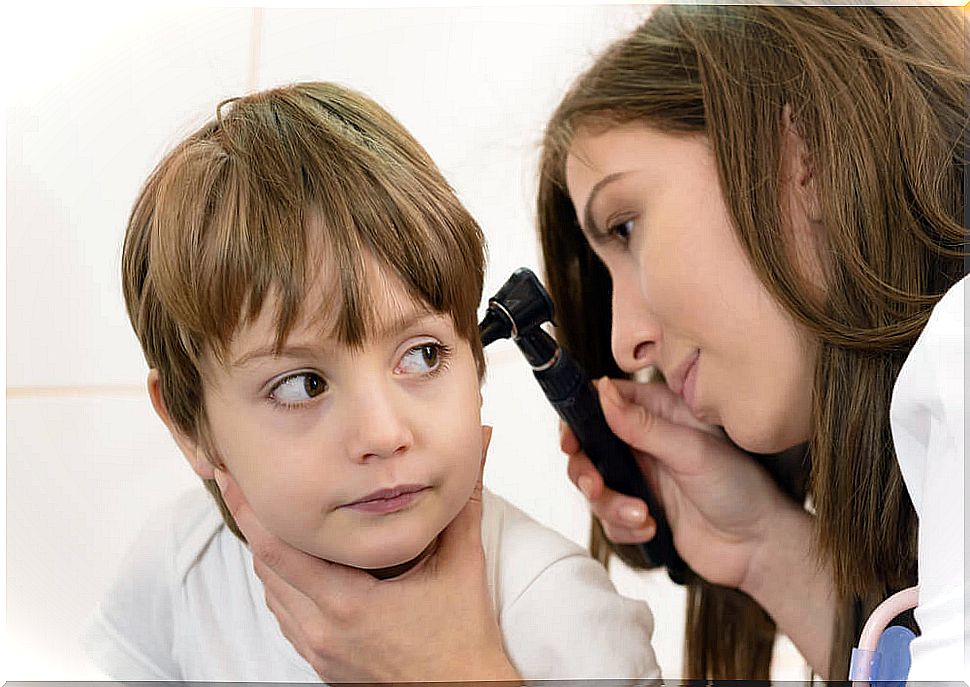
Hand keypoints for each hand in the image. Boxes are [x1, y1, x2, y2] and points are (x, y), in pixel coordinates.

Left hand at [215, 425, 520, 683]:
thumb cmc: (463, 640)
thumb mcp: (463, 564)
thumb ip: (465, 501)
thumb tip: (480, 447)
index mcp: (349, 603)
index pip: (278, 550)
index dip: (249, 510)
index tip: (232, 477)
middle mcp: (324, 630)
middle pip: (265, 568)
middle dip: (252, 522)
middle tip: (240, 483)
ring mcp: (320, 650)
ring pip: (273, 594)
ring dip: (267, 555)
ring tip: (266, 515)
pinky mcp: (322, 664)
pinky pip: (287, 617)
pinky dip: (283, 585)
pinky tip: (296, 563)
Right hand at [563, 377, 795, 590]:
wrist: (760, 548)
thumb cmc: (743, 490)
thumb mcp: (693, 452)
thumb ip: (643, 425)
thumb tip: (601, 392)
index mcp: (660, 412)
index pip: (603, 401)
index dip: (579, 418)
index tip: (572, 441)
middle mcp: (645, 441)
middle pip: (588, 446)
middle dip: (586, 471)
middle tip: (596, 487)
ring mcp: (641, 476)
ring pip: (595, 486)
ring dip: (611, 505)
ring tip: (642, 515)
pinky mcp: (638, 509)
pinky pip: (608, 518)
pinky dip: (624, 527)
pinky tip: (652, 528)